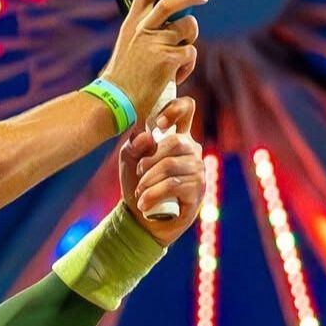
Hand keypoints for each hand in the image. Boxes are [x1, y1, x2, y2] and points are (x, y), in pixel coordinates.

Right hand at [100, 0, 207, 121]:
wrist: (112, 104)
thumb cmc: (124, 83)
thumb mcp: (133, 52)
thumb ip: (152, 36)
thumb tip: (179, 28)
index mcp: (132, 25)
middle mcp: (142, 29)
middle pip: (172, 2)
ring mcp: (155, 42)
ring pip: (188, 30)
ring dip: (187, 45)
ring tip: (172, 64)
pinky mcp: (167, 57)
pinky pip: (189, 54)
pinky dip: (184, 69)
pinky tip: (169, 79)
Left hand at [119, 96, 204, 246]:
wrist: (141, 217)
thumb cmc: (137, 183)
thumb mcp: (129, 161)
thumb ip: (134, 145)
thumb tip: (147, 136)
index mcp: (177, 137)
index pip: (187, 108)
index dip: (175, 108)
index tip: (158, 123)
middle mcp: (192, 150)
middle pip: (175, 142)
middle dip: (149, 159)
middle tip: (138, 172)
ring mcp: (197, 170)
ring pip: (170, 166)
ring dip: (147, 181)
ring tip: (139, 192)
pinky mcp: (196, 190)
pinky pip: (173, 185)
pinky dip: (153, 194)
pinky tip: (144, 203)